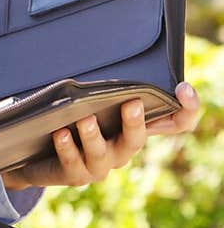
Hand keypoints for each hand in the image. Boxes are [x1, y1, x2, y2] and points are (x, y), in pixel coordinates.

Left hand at [3, 81, 201, 191]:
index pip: (176, 123)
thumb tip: (119, 52)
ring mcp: (100, 165)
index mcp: (134, 128)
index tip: (183, 88)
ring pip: (101, 153)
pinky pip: (72, 163)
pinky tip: (60, 133)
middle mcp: (123, 149)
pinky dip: (67, 147)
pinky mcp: (75, 175)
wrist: (41, 154)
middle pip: (137, 140)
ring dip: (93, 136)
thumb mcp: (97, 99)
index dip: (187, 108)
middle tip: (133, 103)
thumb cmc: (76, 120)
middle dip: (135, 122)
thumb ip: (111, 84)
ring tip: (84, 118)